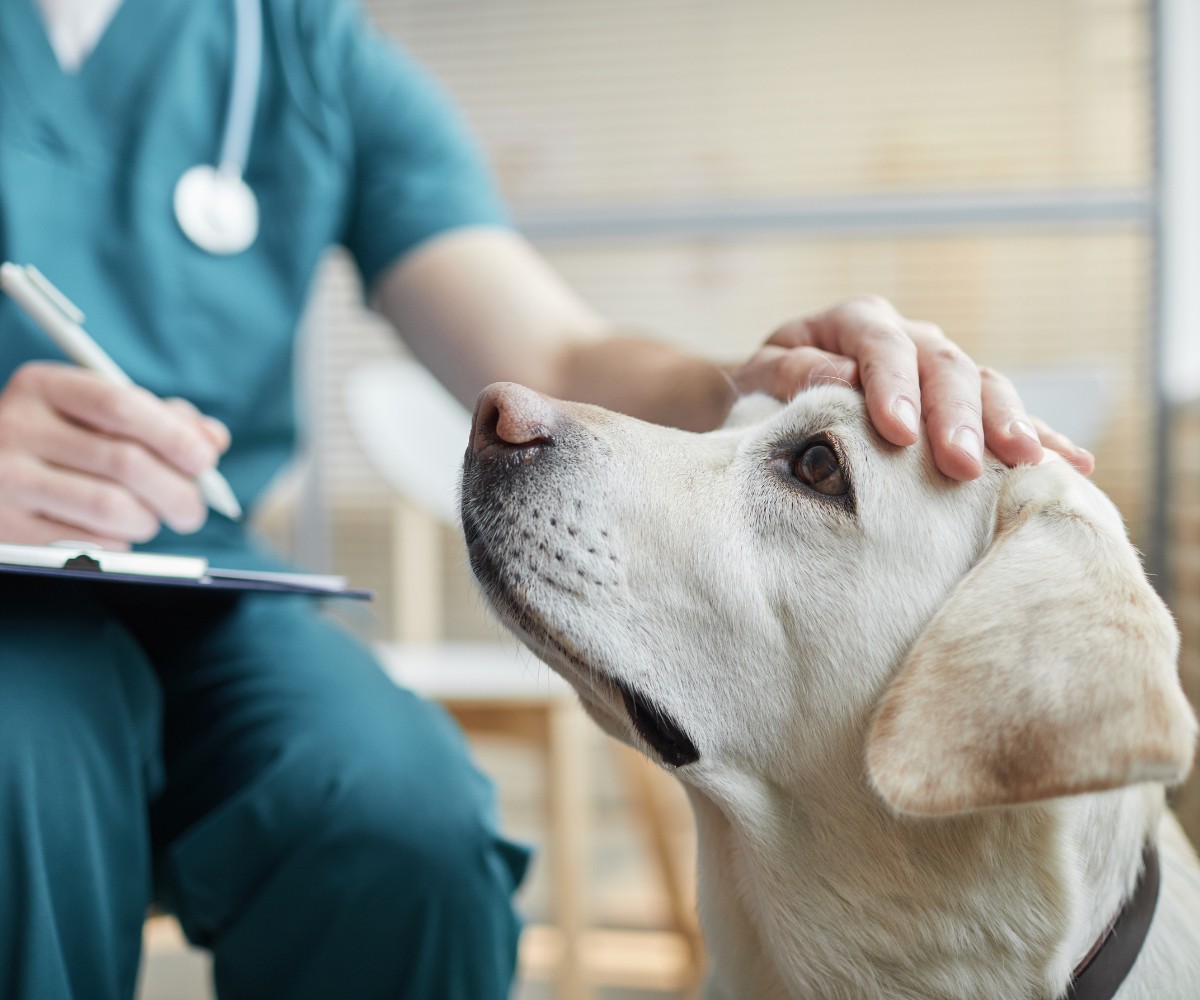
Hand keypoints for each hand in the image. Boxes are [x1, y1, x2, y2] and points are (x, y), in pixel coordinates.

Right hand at [0, 362, 229, 547]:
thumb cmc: (58, 439)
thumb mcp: (97, 413)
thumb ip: (160, 418)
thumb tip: (213, 439)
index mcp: (44, 386)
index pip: (121, 406)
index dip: (174, 436)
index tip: (206, 461)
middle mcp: (17, 426)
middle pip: (125, 462)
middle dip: (177, 491)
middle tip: (192, 510)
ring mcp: (5, 478)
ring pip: (111, 507)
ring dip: (148, 520)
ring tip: (150, 519)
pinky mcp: (6, 526)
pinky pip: (88, 542)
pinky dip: (119, 542)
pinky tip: (116, 532)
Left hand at [731, 294, 1094, 480]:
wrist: (774, 401)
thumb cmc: (765, 391)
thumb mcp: (761, 378)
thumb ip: (792, 374)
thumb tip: (840, 379)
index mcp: (856, 322)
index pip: (881, 345)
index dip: (892, 387)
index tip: (898, 433)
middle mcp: (909, 338)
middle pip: (945, 367)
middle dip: (957, 416)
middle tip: (961, 464)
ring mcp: (941, 369)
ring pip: (986, 386)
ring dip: (1008, 425)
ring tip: (1027, 463)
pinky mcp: (962, 405)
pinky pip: (1008, 416)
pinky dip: (1040, 437)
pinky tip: (1073, 464)